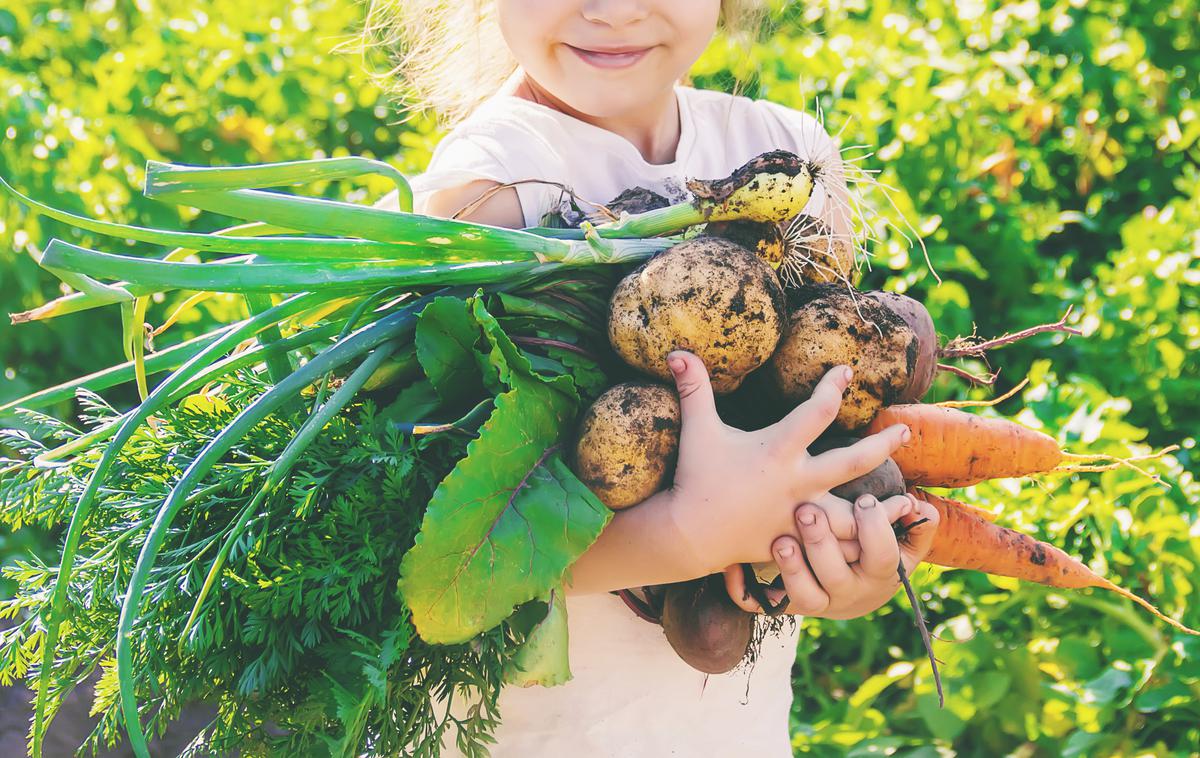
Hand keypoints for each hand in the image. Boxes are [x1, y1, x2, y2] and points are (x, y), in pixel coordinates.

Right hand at [660, 350, 910, 576]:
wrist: (690, 535)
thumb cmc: (696, 477)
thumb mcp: (698, 430)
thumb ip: (694, 389)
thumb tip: (677, 351)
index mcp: (778, 450)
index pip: (817, 411)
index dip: (834, 386)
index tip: (846, 371)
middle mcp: (797, 482)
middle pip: (854, 461)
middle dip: (883, 444)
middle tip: (905, 430)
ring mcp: (801, 515)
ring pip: (855, 514)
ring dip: (883, 509)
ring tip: (910, 502)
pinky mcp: (799, 541)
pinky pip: (836, 546)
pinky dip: (860, 545)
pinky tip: (879, 541)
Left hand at [723, 492, 940, 618]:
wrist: (850, 593)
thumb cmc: (874, 553)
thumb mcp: (902, 544)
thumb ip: (917, 527)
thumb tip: (921, 509)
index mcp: (877, 574)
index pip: (882, 557)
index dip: (875, 530)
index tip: (863, 500)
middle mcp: (845, 593)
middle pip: (835, 576)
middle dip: (822, 545)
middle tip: (808, 511)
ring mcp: (813, 601)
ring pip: (802, 595)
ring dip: (790, 568)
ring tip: (779, 540)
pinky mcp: (782, 605)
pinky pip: (759, 605)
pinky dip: (742, 589)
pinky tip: (730, 566)